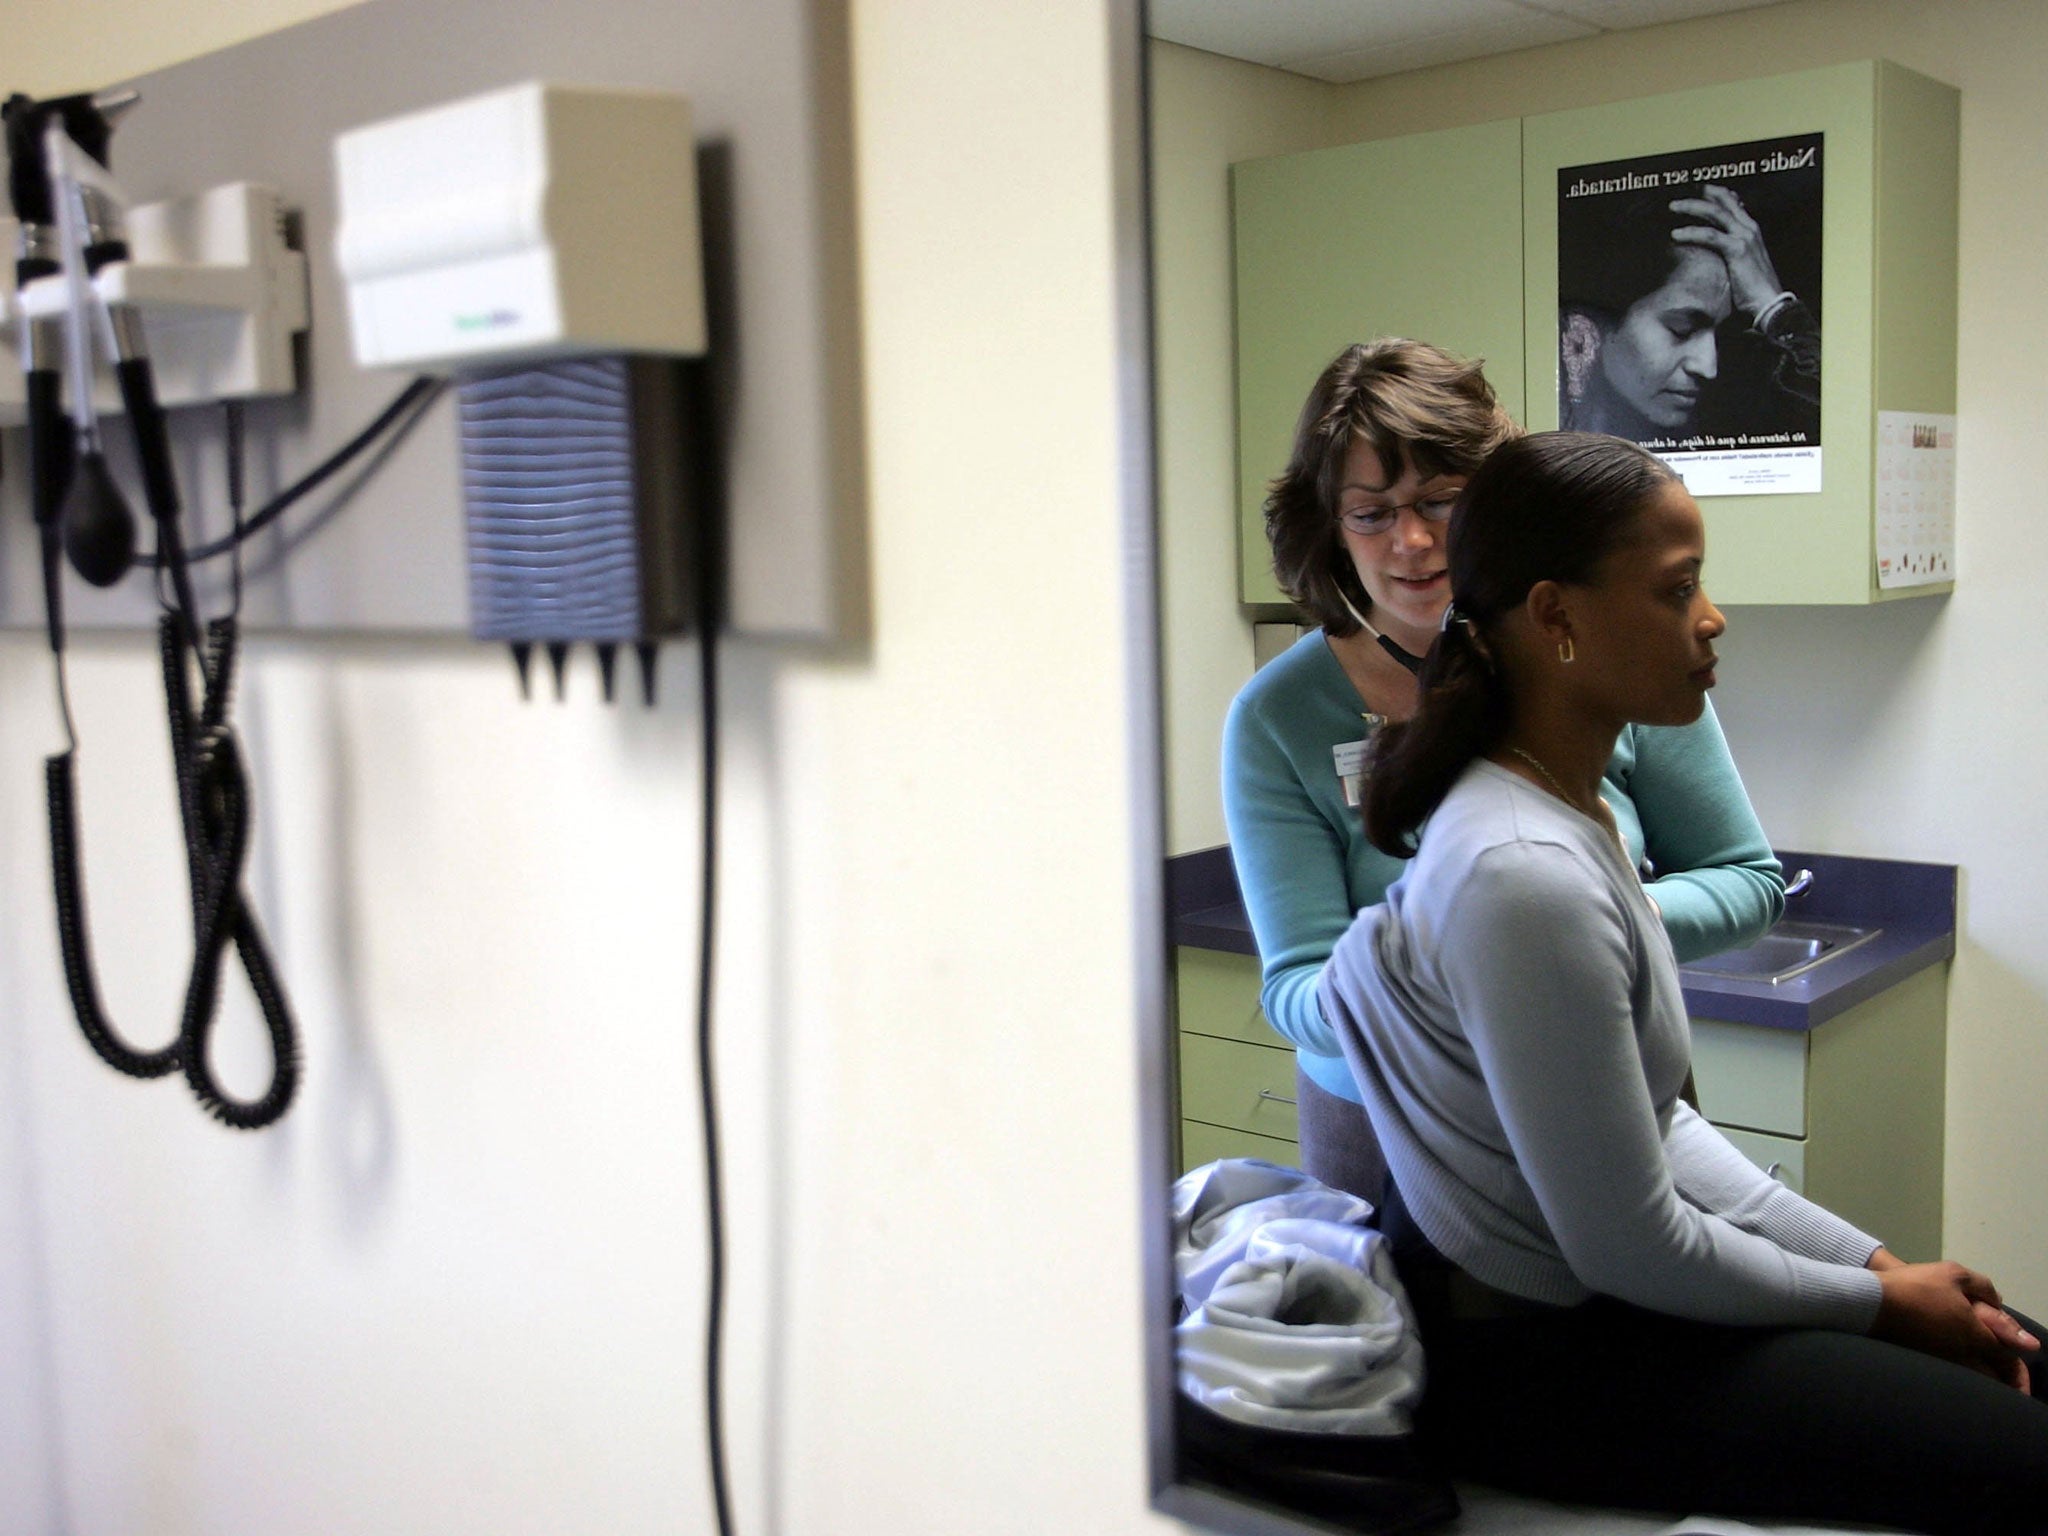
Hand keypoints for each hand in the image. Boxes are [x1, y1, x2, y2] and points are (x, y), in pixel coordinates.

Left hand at [1667, 184, 1786, 318]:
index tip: (1696, 191)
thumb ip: (1730, 250)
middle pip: (1723, 201)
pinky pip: (1710, 235)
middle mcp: (1749, 228)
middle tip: (1678, 198)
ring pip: (1715, 212)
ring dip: (1691, 207)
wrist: (1768, 302)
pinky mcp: (1737, 249)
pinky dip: (1691, 232)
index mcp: (1751, 229)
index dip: (1715, 194)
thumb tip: (1713, 249)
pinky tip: (1676, 235)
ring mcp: (1744, 237)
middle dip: (1700, 195)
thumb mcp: (1743, 263)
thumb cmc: (1753, 288)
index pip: (1733, 202)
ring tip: (1672, 208)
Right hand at [1874, 1261, 2031, 1390]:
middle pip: (1992, 1377)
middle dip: (2007, 1381)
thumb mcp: (1954, 1273)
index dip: (2018, 1363)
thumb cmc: (1916, 1286)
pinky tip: (1959, 1366)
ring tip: (1988, 1376)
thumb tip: (1999, 1304)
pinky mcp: (1924, 1362)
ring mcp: (1942, 1362)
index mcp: (1974, 1335)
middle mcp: (1962, 1355)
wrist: (1873, 1301)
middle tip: (2013, 1384)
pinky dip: (1964, 1376)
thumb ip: (1984, 1288)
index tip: (2025, 1368)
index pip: (2007, 1356)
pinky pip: (1954, 1376)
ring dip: (1985, 1380)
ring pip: (1973, 1380)